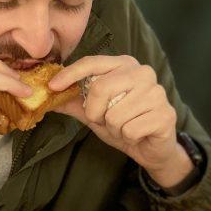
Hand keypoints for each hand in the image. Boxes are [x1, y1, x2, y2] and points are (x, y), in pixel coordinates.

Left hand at [49, 56, 192, 188]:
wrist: (151, 147)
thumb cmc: (123, 124)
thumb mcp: (94, 112)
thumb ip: (73, 102)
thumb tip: (45, 95)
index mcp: (125, 65)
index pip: (93, 62)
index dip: (71, 74)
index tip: (53, 86)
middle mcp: (143, 73)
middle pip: (101, 88)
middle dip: (95, 112)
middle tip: (105, 120)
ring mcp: (157, 92)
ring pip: (114, 114)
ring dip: (114, 128)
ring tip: (125, 127)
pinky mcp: (165, 114)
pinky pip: (130, 129)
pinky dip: (128, 137)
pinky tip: (138, 134)